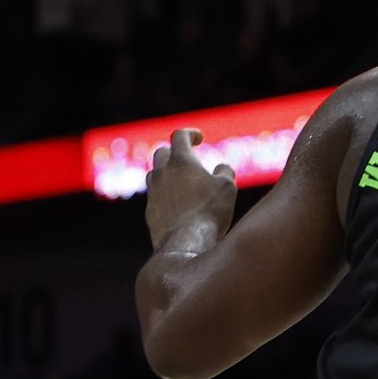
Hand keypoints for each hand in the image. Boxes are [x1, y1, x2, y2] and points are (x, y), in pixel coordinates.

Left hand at [145, 128, 237, 255]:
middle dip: (175, 152)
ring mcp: (153, 192)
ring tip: (181, 183)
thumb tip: (221, 168)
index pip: (180, 136)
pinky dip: (165, 195)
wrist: (186, 244)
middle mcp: (162, 172)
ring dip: (167, 174)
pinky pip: (155, 196)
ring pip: (155, 174)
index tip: (199, 138)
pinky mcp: (149, 211)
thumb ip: (225, 172)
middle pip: (162, 152)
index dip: (190, 134)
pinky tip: (177, 205)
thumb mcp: (228, 188)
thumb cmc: (209, 212)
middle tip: (187, 160)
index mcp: (181, 161)